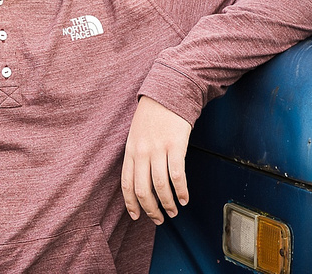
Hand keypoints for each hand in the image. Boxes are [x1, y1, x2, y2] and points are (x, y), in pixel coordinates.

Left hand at [120, 96, 192, 224]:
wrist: (168, 92)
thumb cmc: (153, 114)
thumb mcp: (136, 133)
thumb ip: (137, 154)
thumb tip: (141, 178)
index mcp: (130, 150)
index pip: (126, 183)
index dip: (131, 203)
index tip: (136, 216)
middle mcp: (142, 152)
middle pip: (143, 189)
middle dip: (150, 209)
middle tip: (159, 219)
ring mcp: (158, 149)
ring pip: (160, 186)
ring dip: (168, 203)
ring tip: (174, 211)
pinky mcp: (175, 145)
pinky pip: (177, 175)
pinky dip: (181, 190)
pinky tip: (185, 198)